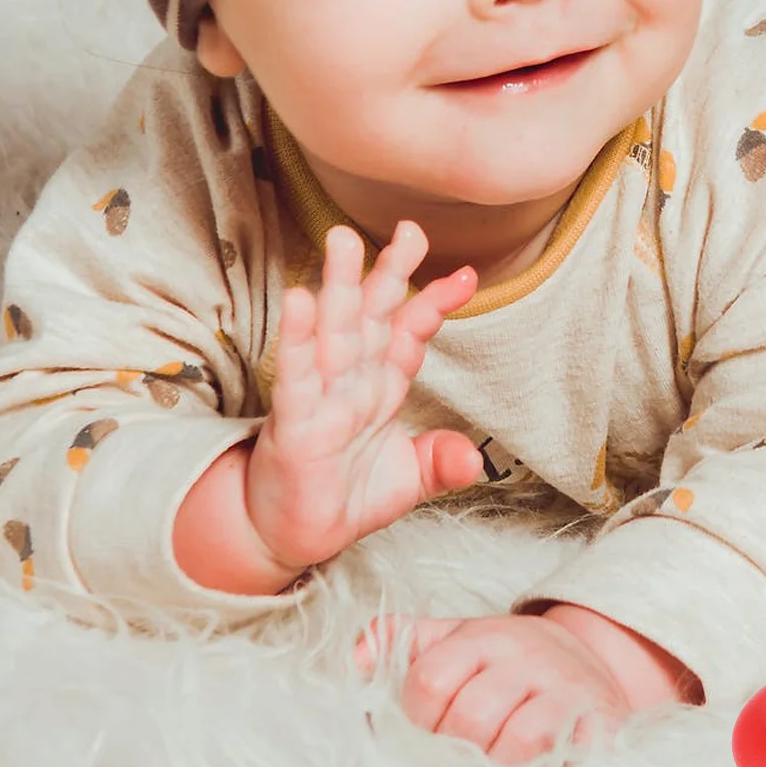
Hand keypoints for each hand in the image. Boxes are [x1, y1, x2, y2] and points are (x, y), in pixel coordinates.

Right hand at [246, 222, 482, 570]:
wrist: (292, 538)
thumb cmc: (345, 498)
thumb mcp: (409, 481)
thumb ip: (442, 463)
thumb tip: (474, 458)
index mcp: (381, 387)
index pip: (410, 334)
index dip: (435, 302)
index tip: (467, 275)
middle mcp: (352, 383)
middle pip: (372, 317)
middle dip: (389, 273)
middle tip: (410, 228)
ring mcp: (321, 398)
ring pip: (334, 334)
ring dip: (339, 287)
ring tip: (344, 241)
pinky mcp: (294, 423)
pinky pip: (297, 376)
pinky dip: (298, 339)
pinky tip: (300, 300)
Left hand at [354, 613, 634, 766]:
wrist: (595, 666)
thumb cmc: (510, 665)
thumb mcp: (457, 641)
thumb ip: (402, 643)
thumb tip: (354, 661)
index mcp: (485, 636)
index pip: (429, 680)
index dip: (419, 717)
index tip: (430, 728)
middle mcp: (527, 655)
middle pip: (469, 717)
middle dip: (456, 748)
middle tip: (461, 756)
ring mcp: (567, 689)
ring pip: (515, 741)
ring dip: (496, 765)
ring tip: (492, 766)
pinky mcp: (599, 722)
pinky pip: (559, 757)